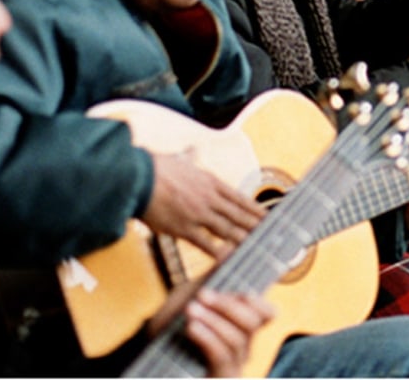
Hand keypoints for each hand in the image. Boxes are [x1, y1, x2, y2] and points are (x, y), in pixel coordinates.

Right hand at [142, 154, 264, 257]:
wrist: (138, 178)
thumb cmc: (155, 168)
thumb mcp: (179, 159)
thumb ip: (190, 157)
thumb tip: (193, 150)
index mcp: (210, 182)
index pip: (239, 198)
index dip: (254, 209)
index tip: (267, 216)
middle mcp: (209, 198)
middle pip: (238, 214)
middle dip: (255, 226)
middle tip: (271, 235)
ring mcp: (198, 214)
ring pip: (228, 229)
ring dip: (243, 239)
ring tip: (258, 248)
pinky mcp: (184, 228)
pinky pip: (206, 243)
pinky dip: (219, 251)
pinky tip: (230, 258)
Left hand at [151, 284, 274, 378]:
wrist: (146, 351)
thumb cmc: (172, 323)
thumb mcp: (190, 295)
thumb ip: (213, 275)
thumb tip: (230, 246)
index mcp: (240, 325)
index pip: (267, 313)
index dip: (258, 300)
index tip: (239, 289)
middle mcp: (243, 346)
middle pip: (253, 322)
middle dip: (228, 306)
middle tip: (202, 295)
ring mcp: (232, 364)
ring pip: (237, 338)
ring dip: (213, 320)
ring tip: (190, 310)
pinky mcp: (219, 377)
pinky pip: (221, 356)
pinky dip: (208, 338)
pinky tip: (193, 327)